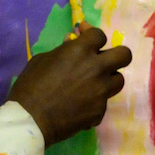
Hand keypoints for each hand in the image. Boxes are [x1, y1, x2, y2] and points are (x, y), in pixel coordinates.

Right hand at [7, 24, 131, 146]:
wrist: (30, 120)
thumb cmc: (30, 85)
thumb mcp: (42, 60)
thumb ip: (62, 50)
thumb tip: (72, 41)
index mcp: (80, 51)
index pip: (99, 35)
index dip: (92, 33)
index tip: (84, 35)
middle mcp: (97, 69)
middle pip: (124, 55)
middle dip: (116, 54)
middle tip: (103, 59)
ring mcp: (101, 91)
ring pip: (119, 80)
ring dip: (108, 79)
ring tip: (93, 84)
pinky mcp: (100, 111)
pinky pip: (103, 103)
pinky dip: (93, 102)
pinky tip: (80, 106)